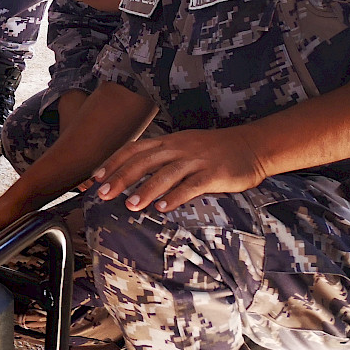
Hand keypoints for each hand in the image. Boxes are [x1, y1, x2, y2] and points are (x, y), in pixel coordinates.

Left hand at [92, 128, 267, 212]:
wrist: (253, 145)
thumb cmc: (214, 150)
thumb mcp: (184, 146)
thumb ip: (161, 157)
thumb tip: (133, 174)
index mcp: (169, 141)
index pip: (134, 149)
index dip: (113, 162)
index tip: (96, 178)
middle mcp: (179, 148)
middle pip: (144, 161)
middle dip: (121, 178)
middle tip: (103, 194)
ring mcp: (197, 160)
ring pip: (166, 174)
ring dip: (146, 190)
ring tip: (130, 205)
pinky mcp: (214, 174)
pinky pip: (192, 185)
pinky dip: (175, 196)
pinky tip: (163, 208)